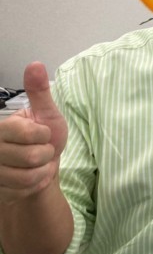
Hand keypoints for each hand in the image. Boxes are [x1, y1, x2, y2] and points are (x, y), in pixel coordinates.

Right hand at [0, 62, 67, 204]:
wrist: (42, 168)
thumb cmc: (45, 139)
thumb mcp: (47, 114)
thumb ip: (39, 92)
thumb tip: (35, 63)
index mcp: (2, 128)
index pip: (29, 133)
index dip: (44, 135)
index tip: (43, 134)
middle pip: (31, 157)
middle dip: (46, 155)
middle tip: (42, 151)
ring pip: (28, 176)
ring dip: (42, 171)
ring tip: (39, 165)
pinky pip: (25, 190)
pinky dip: (37, 185)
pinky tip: (33, 178)